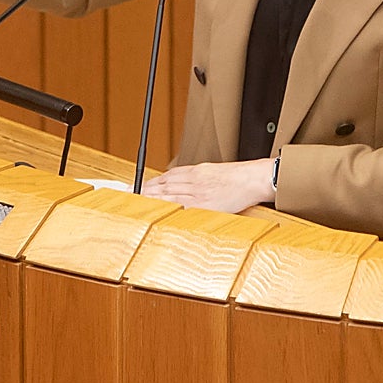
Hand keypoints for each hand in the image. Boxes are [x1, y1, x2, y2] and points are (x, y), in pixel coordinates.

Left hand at [142, 158, 273, 213]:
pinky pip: (181, 206)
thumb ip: (194, 177)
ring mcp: (198, 193)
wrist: (251, 178)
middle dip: (145, 191)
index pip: (166, 177)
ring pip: (169, 195)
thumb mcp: (210, 171)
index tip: (138, 187)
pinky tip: (158, 212)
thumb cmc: (235, 177)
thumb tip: (178, 184)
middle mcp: (193, 180)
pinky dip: (168, 208)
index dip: (150, 182)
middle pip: (163, 186)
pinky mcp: (204, 204)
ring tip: (138, 204)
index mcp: (194, 171)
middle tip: (130, 197)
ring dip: (151, 199)